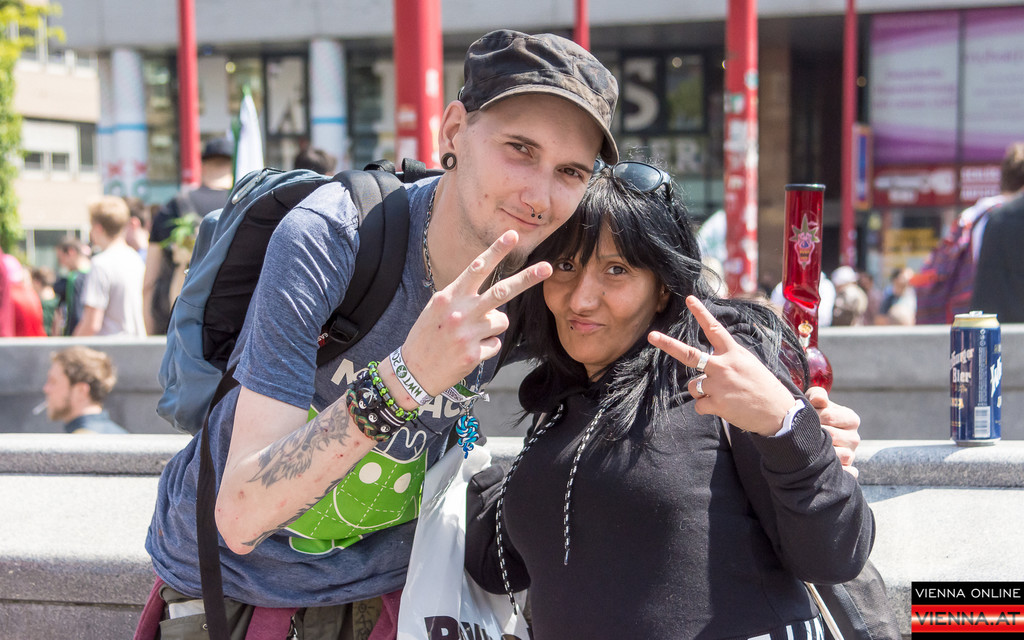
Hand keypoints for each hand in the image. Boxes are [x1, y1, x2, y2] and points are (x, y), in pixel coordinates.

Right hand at [399, 230, 551, 397]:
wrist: (413, 371)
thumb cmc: (428, 336)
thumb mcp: (437, 308)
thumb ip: (462, 297)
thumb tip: (493, 296)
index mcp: (450, 296)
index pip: (477, 268)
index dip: (496, 250)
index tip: (512, 235)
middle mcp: (460, 312)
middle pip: (501, 291)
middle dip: (527, 278)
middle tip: (547, 267)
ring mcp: (468, 334)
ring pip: (502, 321)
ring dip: (493, 327)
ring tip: (471, 335)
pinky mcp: (473, 355)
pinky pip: (495, 345)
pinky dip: (487, 348)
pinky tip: (469, 352)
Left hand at [648, 296, 796, 436]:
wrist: (778, 413)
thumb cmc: (764, 387)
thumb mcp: (749, 364)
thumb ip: (727, 359)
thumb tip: (705, 365)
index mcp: (734, 353)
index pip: (714, 329)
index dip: (701, 313)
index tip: (689, 299)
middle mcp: (723, 365)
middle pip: (689, 353)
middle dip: (668, 344)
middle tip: (651, 335)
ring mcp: (718, 384)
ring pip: (692, 386)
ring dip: (702, 392)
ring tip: (725, 396)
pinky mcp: (716, 403)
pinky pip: (699, 404)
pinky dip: (708, 408)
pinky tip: (726, 408)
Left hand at [807, 386, 860, 477]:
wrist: (811, 432)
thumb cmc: (813, 412)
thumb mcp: (814, 399)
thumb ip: (817, 395)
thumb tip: (819, 401)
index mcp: (851, 419)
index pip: (829, 416)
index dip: (811, 415)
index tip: (800, 415)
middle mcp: (854, 438)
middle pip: (830, 436)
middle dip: (812, 433)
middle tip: (798, 432)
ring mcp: (851, 455)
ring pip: (837, 455)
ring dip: (818, 452)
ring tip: (804, 447)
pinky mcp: (846, 469)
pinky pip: (846, 473)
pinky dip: (840, 472)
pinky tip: (824, 469)